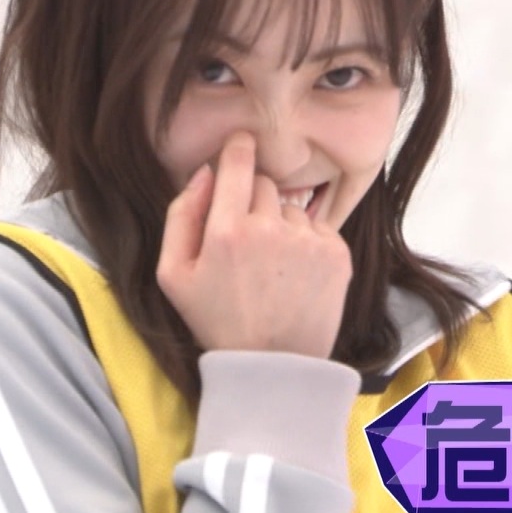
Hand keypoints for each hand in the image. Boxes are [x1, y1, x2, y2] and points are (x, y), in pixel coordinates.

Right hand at [157, 132, 352, 358]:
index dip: (238, 148)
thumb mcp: (174, 275)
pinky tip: (293, 273)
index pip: (237, 162)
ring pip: (292, 206)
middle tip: (246, 239)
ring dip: (281, 224)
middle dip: (253, 201)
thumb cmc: (217, 320)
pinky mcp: (337, 254)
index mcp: (226, 231)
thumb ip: (181, 215)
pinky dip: (306, 241)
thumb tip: (204, 170)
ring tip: (271, 266)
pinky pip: (317, 226)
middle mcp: (270, 228)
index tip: (240, 145)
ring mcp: (308, 241)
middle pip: (264, 184)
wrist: (273, 367)